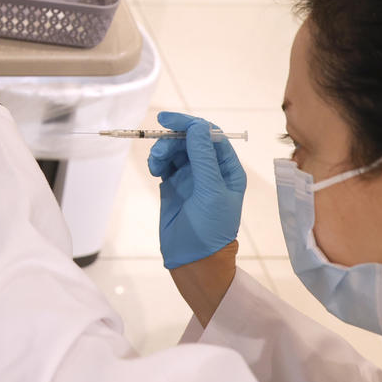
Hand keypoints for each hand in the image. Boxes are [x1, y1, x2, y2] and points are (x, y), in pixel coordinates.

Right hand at [147, 111, 245, 268]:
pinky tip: (155, 171)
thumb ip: (202, 158)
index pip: (210, 136)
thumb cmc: (210, 228)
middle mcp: (210, 170)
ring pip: (174, 150)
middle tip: (157, 151)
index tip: (167, 121)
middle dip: (172, 141)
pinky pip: (165, 163)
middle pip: (189, 140)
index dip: (190, 124)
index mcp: (227, 169)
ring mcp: (191, 177)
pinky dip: (158, 162)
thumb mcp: (210, 191)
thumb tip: (196, 126)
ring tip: (155, 166)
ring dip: (162, 152)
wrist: (193, 260)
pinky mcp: (174, 185)